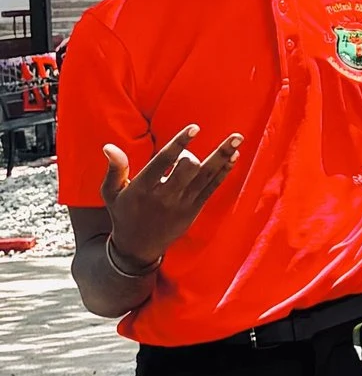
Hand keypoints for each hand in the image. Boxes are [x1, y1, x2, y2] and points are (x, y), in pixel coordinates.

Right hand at [100, 128, 244, 267]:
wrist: (137, 247)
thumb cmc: (123, 212)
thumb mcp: (111, 192)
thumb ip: (115, 169)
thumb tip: (109, 146)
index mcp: (143, 188)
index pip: (163, 162)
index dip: (180, 143)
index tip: (194, 128)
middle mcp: (164, 196)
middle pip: (188, 169)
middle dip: (194, 154)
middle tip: (190, 151)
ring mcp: (182, 204)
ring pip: (206, 176)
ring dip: (222, 156)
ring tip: (238, 137)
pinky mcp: (194, 211)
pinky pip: (212, 188)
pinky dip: (223, 171)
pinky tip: (233, 156)